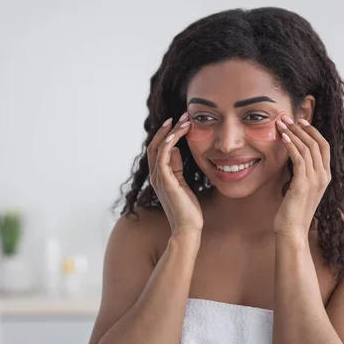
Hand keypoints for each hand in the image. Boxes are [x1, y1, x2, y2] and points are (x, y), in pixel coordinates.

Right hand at [147, 112, 202, 236]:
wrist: (187, 227)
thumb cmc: (187, 208)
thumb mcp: (182, 183)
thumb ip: (177, 167)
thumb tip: (176, 150)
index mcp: (159, 175)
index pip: (158, 148)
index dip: (167, 133)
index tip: (180, 122)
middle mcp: (155, 175)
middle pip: (155, 144)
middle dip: (168, 128)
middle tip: (183, 116)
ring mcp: (159, 178)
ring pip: (159, 147)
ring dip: (171, 132)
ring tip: (184, 121)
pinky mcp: (165, 181)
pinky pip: (163, 157)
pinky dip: (168, 143)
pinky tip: (177, 135)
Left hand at [273, 116, 331, 238]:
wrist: (292, 231)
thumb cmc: (293, 211)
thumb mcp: (301, 188)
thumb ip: (303, 174)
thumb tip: (295, 158)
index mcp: (325, 176)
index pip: (324, 147)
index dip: (313, 132)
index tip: (300, 122)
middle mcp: (324, 176)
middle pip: (317, 143)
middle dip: (302, 128)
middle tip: (287, 117)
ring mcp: (315, 180)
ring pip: (307, 148)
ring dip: (293, 133)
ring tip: (281, 123)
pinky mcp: (303, 184)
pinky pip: (298, 158)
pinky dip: (291, 145)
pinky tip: (282, 137)